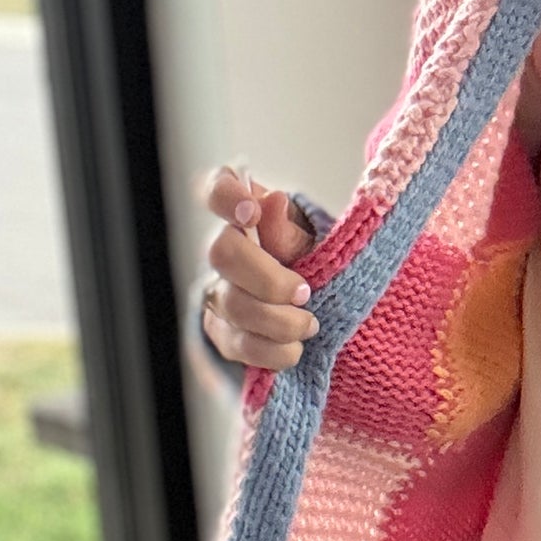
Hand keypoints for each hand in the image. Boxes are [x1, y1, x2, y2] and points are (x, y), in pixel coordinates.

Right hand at [199, 164, 318, 371]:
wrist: (324, 308)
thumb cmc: (315, 262)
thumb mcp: (313, 241)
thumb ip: (289, 228)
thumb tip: (273, 201)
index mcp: (247, 212)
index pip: (217, 188)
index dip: (226, 197)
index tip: (252, 214)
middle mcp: (223, 248)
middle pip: (221, 253)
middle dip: (266, 279)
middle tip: (304, 292)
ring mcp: (217, 290)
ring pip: (229, 304)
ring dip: (275, 320)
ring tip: (310, 325)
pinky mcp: (223, 330)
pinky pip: (236, 343)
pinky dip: (269, 351)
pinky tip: (294, 350)